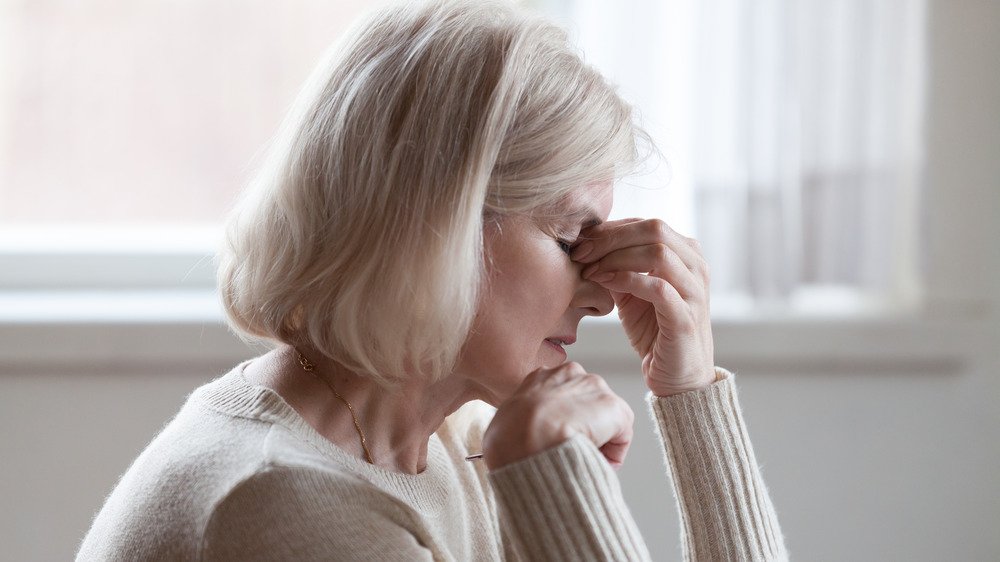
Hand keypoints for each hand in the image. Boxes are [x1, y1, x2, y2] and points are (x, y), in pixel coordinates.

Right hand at [482, 362, 633, 469]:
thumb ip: (520, 424)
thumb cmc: (507, 439)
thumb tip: (520, 441)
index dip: (560, 423)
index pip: (560, 397)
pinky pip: (621, 436)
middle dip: (583, 428)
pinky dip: (613, 453)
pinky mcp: (614, 408)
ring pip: (604, 419)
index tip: (557, 442)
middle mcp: (570, 374)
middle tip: (572, 452)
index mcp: (540, 377)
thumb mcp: (504, 424)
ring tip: (582, 459)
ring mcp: (594, 388)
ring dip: (598, 440)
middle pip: (586, 405)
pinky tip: (595, 462)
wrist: (525, 440)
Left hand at [571, 218, 715, 395]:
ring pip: (658, 252)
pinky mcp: (686, 318)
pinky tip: (604, 283)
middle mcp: (696, 267)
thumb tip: (588, 246)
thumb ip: (617, 268)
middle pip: (654, 229)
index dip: (610, 229)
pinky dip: (626, 280)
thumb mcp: (631, 293)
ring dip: (616, 257)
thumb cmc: (655, 332)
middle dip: (611, 238)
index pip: (646, 225)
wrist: (677, 377)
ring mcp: (695, 291)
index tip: (580, 242)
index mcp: (686, 254)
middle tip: (580, 252)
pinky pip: (658, 287)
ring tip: (590, 270)